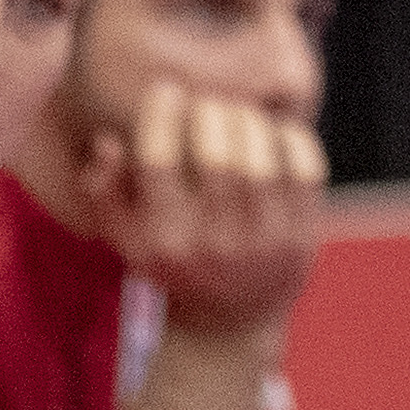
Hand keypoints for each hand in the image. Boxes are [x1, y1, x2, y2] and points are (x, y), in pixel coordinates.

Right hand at [81, 79, 331, 339]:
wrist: (230, 321)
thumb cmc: (174, 261)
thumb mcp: (127, 238)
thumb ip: (105, 191)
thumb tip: (108, 142)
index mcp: (161, 240)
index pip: (157, 162)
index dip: (160, 113)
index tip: (166, 88)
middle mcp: (210, 244)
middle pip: (215, 154)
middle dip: (210, 111)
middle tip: (208, 103)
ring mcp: (259, 243)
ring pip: (259, 158)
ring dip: (248, 120)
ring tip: (237, 114)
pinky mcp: (299, 238)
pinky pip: (304, 169)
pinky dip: (291, 137)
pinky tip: (274, 131)